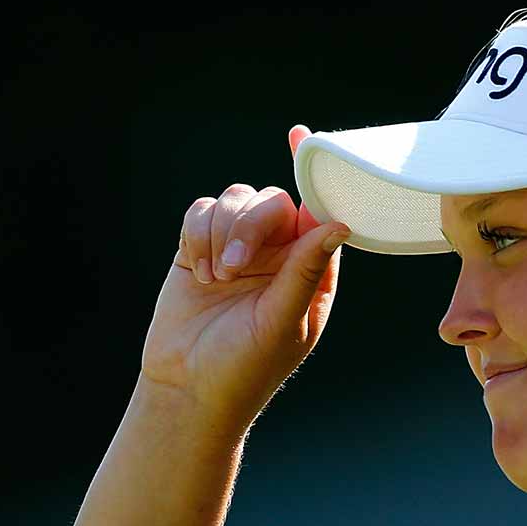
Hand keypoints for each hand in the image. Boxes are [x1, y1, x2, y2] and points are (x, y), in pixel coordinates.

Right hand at [140, 125, 349, 423]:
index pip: (321, 212)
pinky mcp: (198, 248)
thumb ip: (306, 271)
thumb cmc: (245, 368)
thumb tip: (339, 225)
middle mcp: (279, 254)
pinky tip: (197, 272)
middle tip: (234, 271)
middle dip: (250, 227)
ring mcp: (238, 249)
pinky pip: (201, 211)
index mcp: (311, 271)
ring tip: (215, 280)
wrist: (187, 389)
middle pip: (273, 201)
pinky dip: (197, 235)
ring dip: (221, 234)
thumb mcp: (282, 322)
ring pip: (234, 199)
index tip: (301, 136)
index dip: (316, 175)